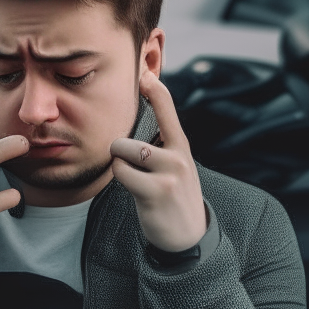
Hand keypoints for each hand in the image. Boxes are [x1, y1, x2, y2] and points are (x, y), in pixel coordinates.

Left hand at [110, 71, 206, 252]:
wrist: (189, 235)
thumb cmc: (174, 196)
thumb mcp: (177, 165)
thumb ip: (163, 144)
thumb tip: (141, 125)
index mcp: (181, 146)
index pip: (167, 108)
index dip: (154, 88)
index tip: (143, 72)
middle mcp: (178, 155)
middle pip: (128, 139)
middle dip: (118, 152)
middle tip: (129, 168)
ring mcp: (168, 173)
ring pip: (123, 153)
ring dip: (119, 166)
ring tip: (134, 180)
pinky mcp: (156, 191)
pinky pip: (122, 174)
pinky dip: (121, 180)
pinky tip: (134, 191)